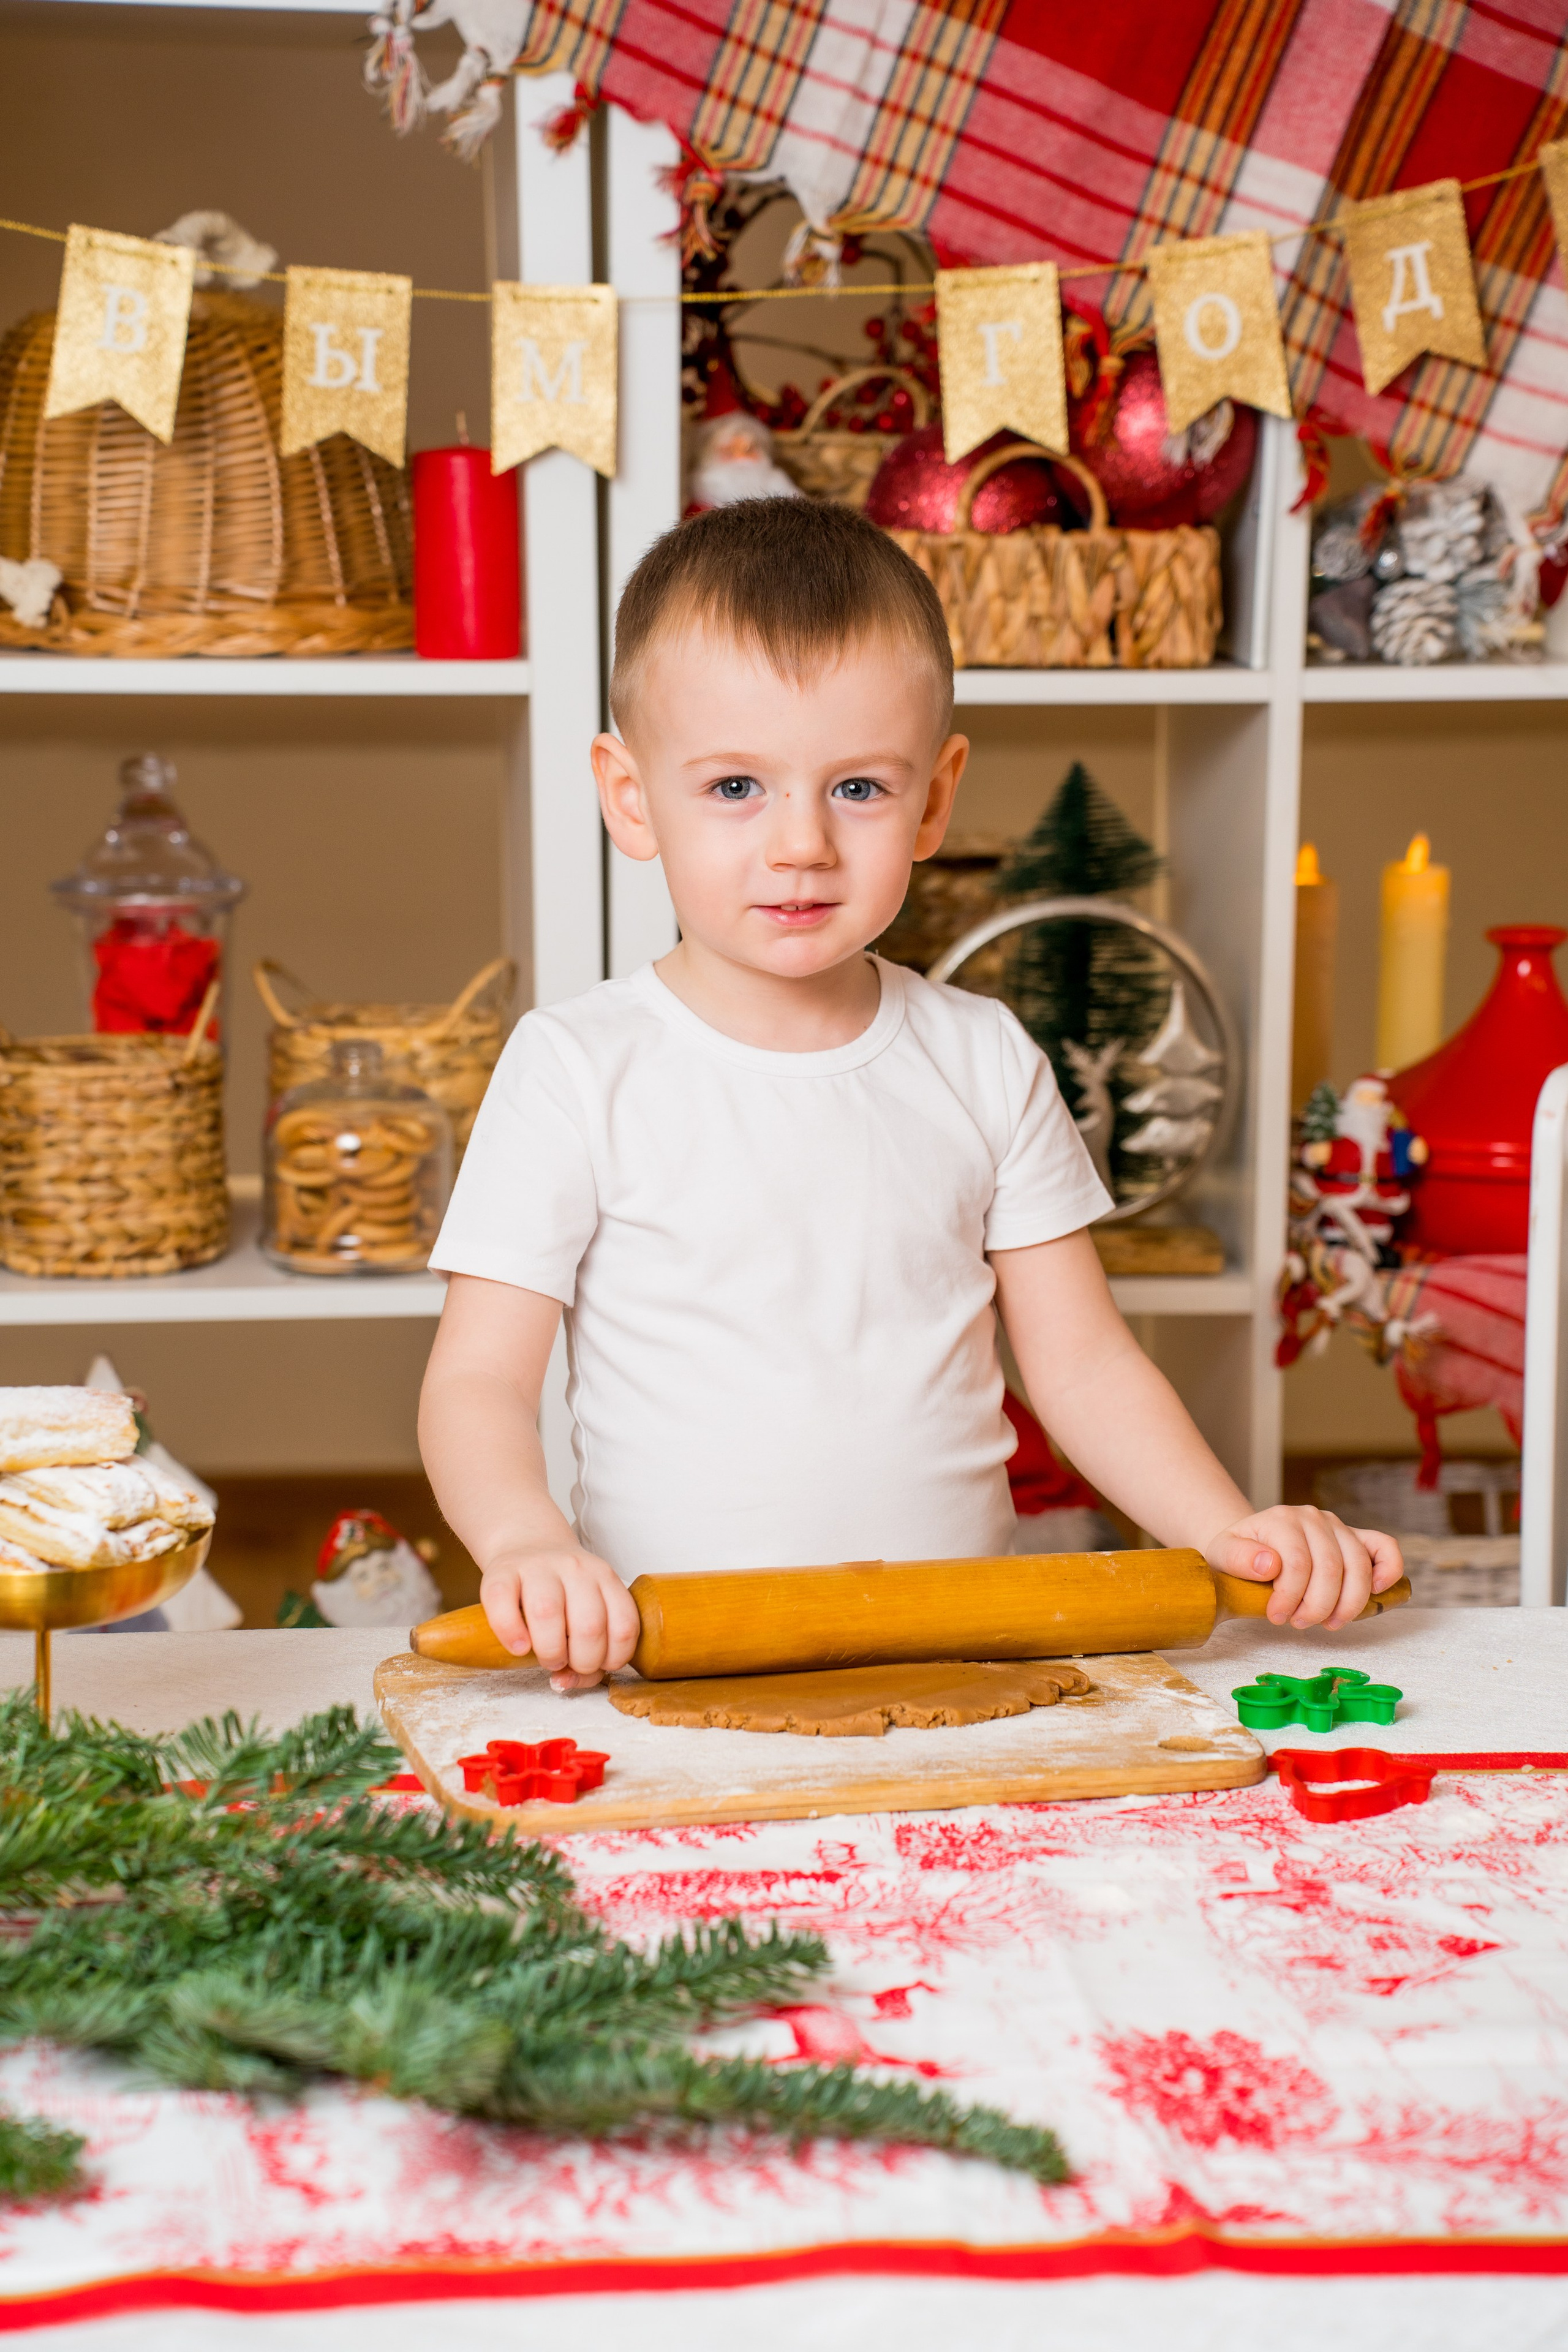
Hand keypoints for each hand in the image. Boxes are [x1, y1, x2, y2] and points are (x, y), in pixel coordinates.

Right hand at [479, 1544, 640, 1691]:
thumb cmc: (561, 1591)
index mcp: (605, 1578)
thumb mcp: (587, 1609)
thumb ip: (590, 1649)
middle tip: (569, 1663)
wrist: (526, 1544)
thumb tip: (564, 1680)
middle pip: (589, 1626)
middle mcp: (576, 1568)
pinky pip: (503, 1604)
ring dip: (549, 1651)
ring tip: (547, 1658)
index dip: (613, 1659)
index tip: (598, 1665)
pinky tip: (519, 1647)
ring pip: (547, 1613)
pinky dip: (511, 1634)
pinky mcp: (501, 1571)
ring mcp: (538, 1567)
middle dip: (581, 1661)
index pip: (624, 1627)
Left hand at [1205, 1507, 1404, 1630]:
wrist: (1250, 1546)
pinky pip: (1384, 1548)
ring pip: (1359, 1565)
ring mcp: (1338, 1527)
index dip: (1290, 1597)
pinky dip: (1388, 1571)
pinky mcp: (1356, 1538)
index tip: (1277, 1618)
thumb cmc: (1239, 1555)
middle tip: (1300, 1624)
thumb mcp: (1223, 1555)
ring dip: (1347, 1603)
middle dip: (1318, 1606)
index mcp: (1281, 1519)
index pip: (1297, 1562)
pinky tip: (1376, 1592)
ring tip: (1327, 1622)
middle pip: (1331, 1567)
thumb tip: (1269, 1563)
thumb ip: (1239, 1558)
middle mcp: (1313, 1518)